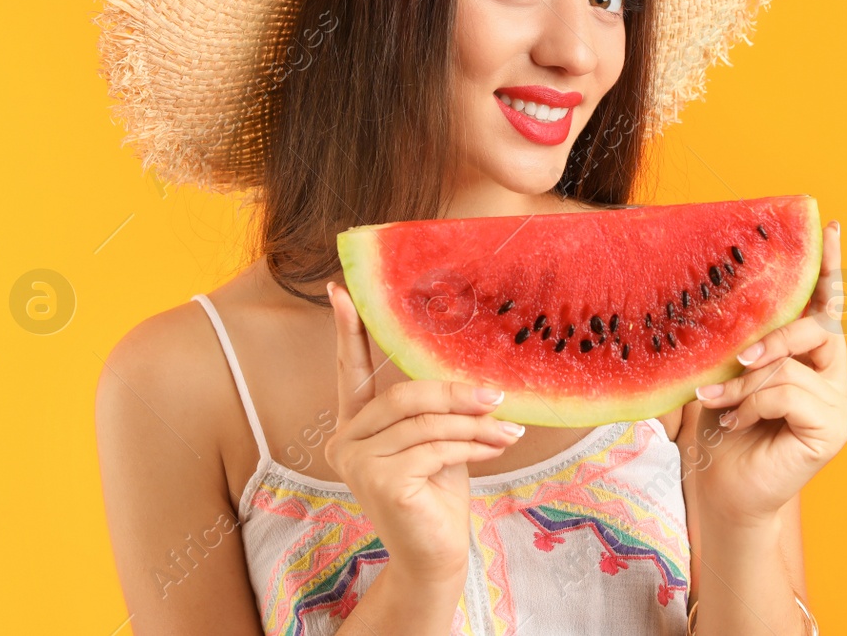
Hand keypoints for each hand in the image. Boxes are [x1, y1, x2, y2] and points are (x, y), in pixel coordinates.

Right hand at [322, 281, 523, 584]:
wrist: (436, 555)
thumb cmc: (438, 494)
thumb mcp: (434, 438)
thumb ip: (432, 407)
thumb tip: (465, 369)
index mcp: (354, 425)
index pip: (350, 370)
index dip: (347, 329)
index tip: (340, 290)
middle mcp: (345, 441)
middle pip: (403, 395)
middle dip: (455, 393)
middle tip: (496, 394)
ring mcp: (356, 462)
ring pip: (425, 422)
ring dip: (473, 424)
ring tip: (507, 429)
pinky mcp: (379, 481)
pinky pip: (435, 447)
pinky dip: (473, 446)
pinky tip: (496, 448)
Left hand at [689, 220, 846, 524]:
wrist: (719, 492)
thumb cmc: (717, 435)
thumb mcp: (715, 377)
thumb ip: (722, 345)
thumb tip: (691, 304)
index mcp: (809, 355)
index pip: (824, 304)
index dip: (828, 265)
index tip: (826, 225)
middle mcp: (832, 374)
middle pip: (815, 327)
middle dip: (771, 338)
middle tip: (736, 360)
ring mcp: (838, 403)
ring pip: (791, 365)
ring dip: (745, 386)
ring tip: (721, 406)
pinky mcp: (834, 428)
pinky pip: (790, 392)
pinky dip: (755, 405)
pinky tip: (741, 425)